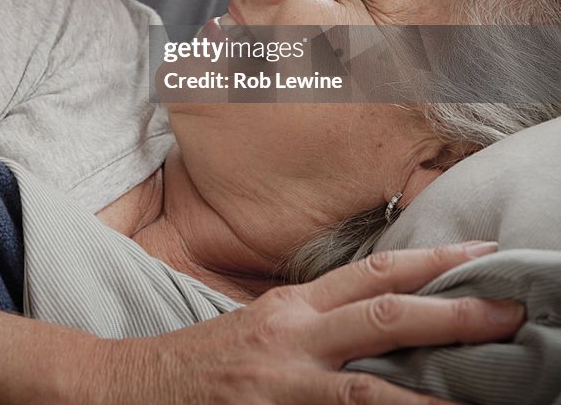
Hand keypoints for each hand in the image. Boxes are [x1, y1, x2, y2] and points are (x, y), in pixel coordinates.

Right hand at [115, 242, 522, 403]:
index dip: (429, 258)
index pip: (372, 270)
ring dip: (433, 384)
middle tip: (509, 308)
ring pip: (373, 380)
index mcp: (293, 305)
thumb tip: (374, 323)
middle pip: (385, 312)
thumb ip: (314, 323)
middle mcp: (295, 334)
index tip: (478, 250)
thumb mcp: (262, 327)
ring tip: (489, 379)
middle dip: (451, 309)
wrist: (132, 390)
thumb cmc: (202, 364)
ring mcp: (287, 381)